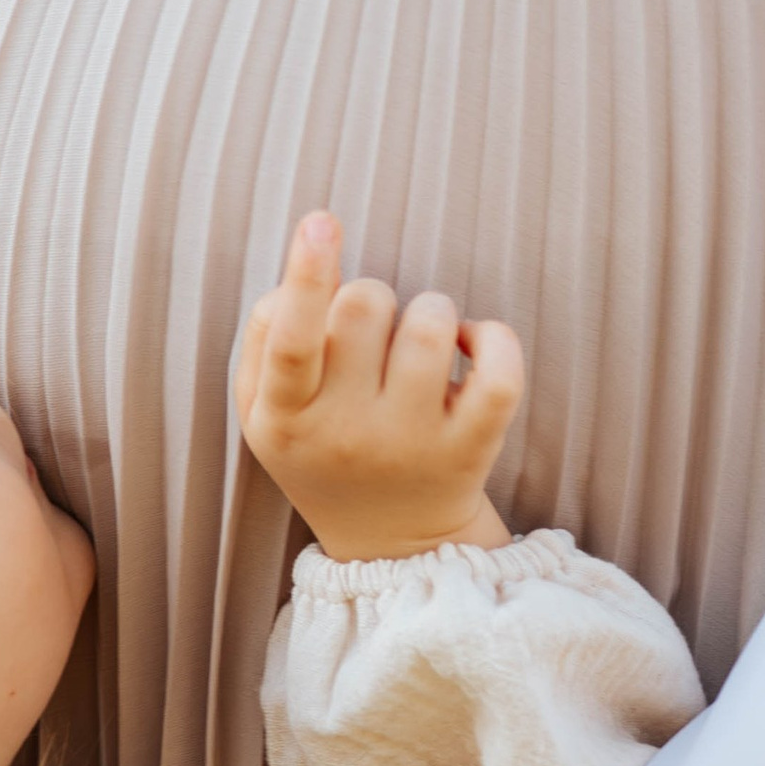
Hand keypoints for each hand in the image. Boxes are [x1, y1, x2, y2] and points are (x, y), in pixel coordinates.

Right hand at [234, 212, 523, 561]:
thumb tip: (302, 274)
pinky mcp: (471, 450)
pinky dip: (493, 338)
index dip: (306, 276)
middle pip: (364, 306)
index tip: (321, 221)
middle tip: (370, 332)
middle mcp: (347, 434)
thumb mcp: (266, 410)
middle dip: (370, 294)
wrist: (390, 544)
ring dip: (429, 309)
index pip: (292, 342)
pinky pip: (499, 371)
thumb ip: (265, 336)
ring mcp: (412, 444)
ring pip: (432, 325)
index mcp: (285, 418)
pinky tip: (471, 346)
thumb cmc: (321, 448)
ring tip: (418, 343)